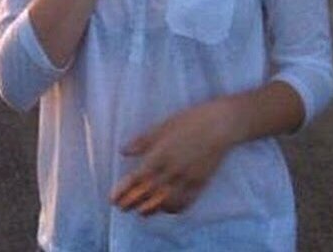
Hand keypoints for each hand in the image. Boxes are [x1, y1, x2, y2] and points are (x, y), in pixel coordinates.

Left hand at [111, 100, 234, 215]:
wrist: (220, 125)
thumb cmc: (189, 120)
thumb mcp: (162, 126)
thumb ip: (143, 141)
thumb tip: (123, 151)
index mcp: (160, 155)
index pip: (137, 179)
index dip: (123, 191)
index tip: (112, 198)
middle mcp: (171, 171)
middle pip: (147, 194)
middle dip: (131, 203)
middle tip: (120, 208)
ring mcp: (187, 180)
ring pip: (164, 203)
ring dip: (150, 209)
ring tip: (139, 211)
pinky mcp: (200, 184)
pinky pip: (184, 203)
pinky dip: (173, 208)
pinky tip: (166, 207)